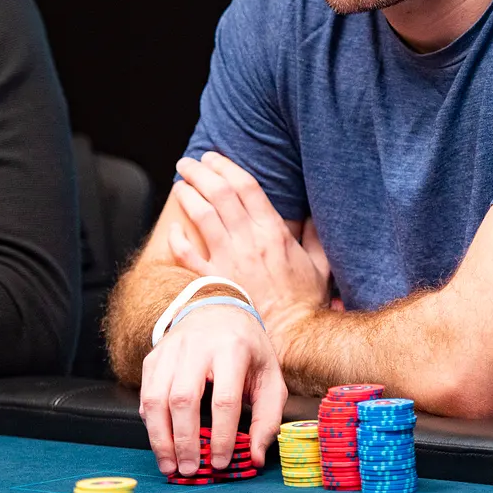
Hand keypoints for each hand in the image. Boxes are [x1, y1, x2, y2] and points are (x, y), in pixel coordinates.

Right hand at [138, 303, 287, 476]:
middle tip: (189, 470)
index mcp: (233, 348)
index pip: (224, 399)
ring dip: (160, 438)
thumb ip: (267, 418)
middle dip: (184, 441)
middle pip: (183, 399)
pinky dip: (151, 423)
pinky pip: (146, 394)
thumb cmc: (248, 351)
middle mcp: (198, 345)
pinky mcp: (154, 357)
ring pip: (156, 398)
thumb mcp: (270, 378)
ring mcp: (171, 349)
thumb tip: (256, 458)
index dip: (221, 435)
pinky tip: (161, 441)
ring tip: (170, 465)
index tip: (221, 462)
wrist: (219, 312)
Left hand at [171, 152, 329, 336]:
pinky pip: (188, 256)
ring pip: (201, 216)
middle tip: (188, 163)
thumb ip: (314, 236)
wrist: (292, 335)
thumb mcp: (320, 264)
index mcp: (273, 231)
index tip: (213, 157)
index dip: (226, 166)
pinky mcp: (215, 281)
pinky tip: (172, 229)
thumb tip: (311, 216)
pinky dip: (177, 240)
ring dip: (187, 195)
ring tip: (179, 184)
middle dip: (200, 172)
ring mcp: (228, 260)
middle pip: (219, 193)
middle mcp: (248, 240)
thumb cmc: (305, 302)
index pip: (246, 186)